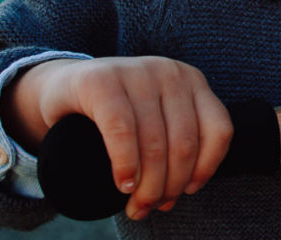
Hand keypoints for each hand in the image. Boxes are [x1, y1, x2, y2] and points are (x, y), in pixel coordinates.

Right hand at [3, 56, 231, 220]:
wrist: (63, 87)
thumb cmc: (116, 113)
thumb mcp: (156, 117)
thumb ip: (177, 139)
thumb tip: (188, 188)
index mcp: (192, 80)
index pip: (218, 129)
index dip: (207, 168)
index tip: (188, 191)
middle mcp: (169, 72)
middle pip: (184, 143)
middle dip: (169, 186)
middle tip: (151, 207)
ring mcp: (136, 71)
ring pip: (155, 142)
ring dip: (148, 186)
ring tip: (137, 206)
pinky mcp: (101, 81)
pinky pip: (121, 130)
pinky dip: (125, 164)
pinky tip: (123, 185)